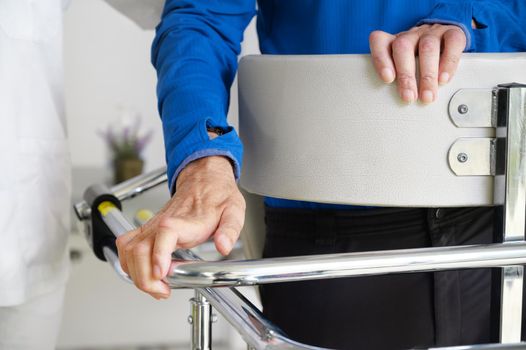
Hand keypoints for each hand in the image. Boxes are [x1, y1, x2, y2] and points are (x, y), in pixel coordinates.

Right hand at [116, 156, 245, 298]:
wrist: (204, 180)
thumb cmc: (217, 196)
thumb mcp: (234, 211)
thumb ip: (230, 229)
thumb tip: (224, 246)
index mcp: (185, 220)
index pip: (165, 233)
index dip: (159, 254)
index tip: (162, 273)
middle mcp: (162, 223)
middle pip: (139, 249)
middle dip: (146, 278)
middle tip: (163, 291)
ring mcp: (151, 226)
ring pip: (128, 251)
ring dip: (136, 275)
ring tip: (156, 286)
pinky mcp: (147, 229)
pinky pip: (126, 246)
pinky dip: (129, 265)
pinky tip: (145, 274)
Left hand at [369, 23, 466, 103]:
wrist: (444, 40)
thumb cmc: (418, 60)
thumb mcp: (402, 68)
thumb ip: (396, 79)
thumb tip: (394, 102)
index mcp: (394, 41)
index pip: (379, 41)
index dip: (381, 59)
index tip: (387, 78)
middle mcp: (411, 35)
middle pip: (403, 47)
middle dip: (406, 75)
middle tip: (409, 97)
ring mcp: (431, 32)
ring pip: (428, 48)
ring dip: (427, 75)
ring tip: (427, 96)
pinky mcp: (453, 32)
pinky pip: (452, 43)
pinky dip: (448, 63)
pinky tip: (443, 79)